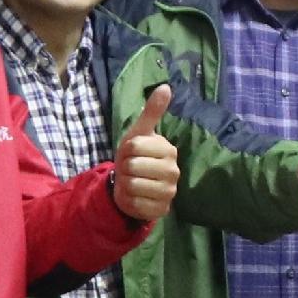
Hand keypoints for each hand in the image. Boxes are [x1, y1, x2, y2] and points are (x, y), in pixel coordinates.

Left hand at [109, 88, 176, 223]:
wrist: (133, 184)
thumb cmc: (136, 156)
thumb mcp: (139, 133)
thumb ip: (152, 111)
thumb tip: (166, 86)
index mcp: (169, 150)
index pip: (134, 146)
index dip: (125, 149)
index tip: (131, 153)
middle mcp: (174, 171)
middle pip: (132, 166)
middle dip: (124, 168)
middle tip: (130, 169)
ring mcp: (169, 192)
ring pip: (132, 185)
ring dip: (125, 184)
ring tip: (132, 181)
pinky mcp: (161, 210)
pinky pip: (134, 203)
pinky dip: (127, 200)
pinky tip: (134, 196)